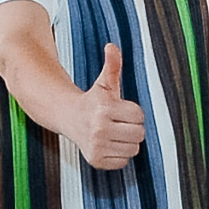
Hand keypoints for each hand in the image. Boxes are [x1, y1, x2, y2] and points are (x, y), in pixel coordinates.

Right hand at [74, 44, 147, 169]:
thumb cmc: (92, 100)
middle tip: (119, 122)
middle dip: (132, 127)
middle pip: (139, 134)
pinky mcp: (96, 160)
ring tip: (114, 133)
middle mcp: (99, 128)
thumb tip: (112, 46)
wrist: (69, 118)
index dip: (133, 112)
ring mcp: (96, 146)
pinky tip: (109, 144)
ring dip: (127, 141)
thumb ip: (112, 65)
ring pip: (133, 149)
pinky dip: (119, 155)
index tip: (121, 110)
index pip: (139, 115)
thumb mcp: (104, 83)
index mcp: (104, 108)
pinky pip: (123, 162)